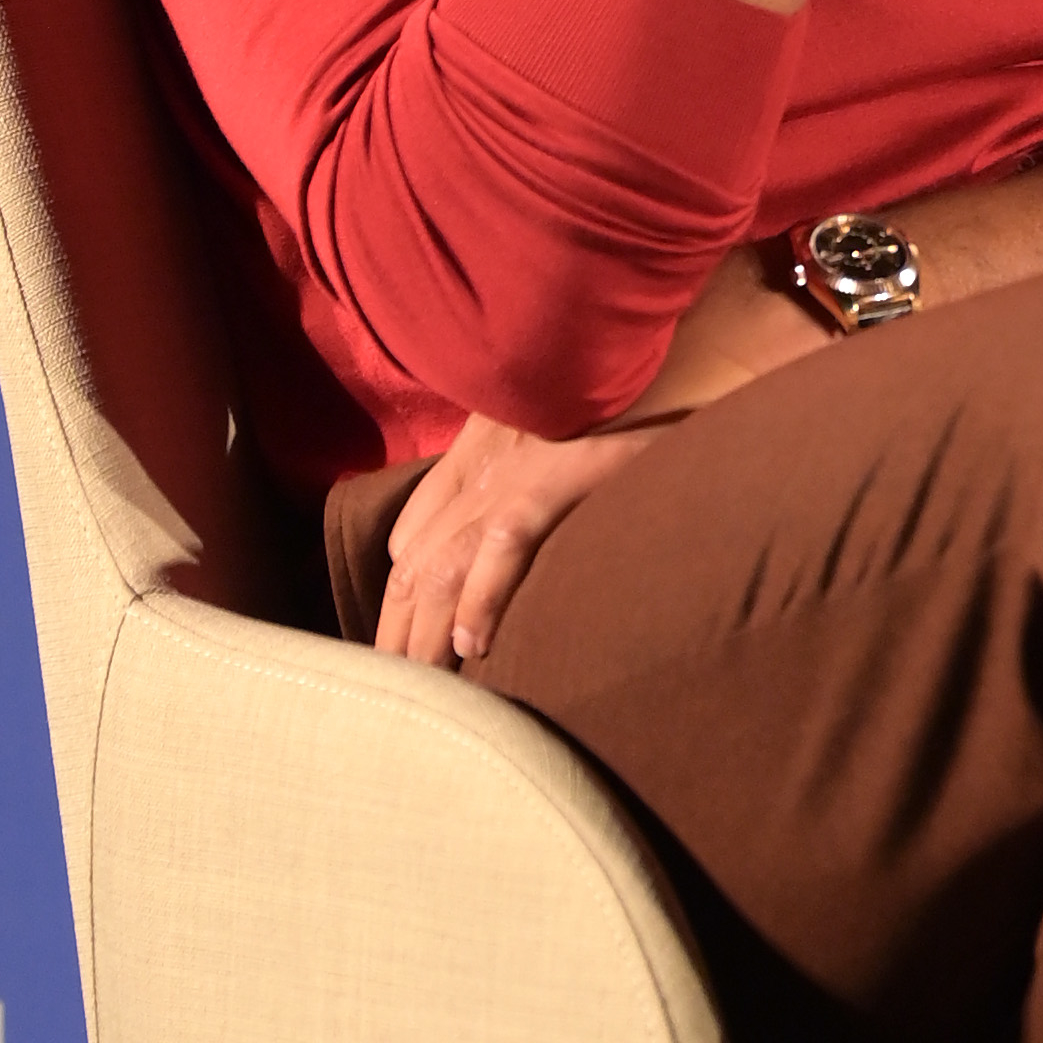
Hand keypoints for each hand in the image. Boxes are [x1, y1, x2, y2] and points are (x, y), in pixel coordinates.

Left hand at [374, 413, 659, 669]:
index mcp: (476, 455)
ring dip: (424, 633)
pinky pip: (502, 550)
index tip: (399, 645)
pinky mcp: (550, 481)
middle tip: (395, 688)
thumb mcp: (555, 432)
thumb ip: (520, 474)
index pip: (412, 537)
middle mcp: (481, 469)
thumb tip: (510, 537)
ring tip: (422, 686)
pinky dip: (481, 599)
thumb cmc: (615, 400)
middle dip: (397, 630)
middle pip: (414, 563)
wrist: (647, 354)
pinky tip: (475, 646)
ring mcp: (511, 478)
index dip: (400, 597)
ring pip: (442, 568)